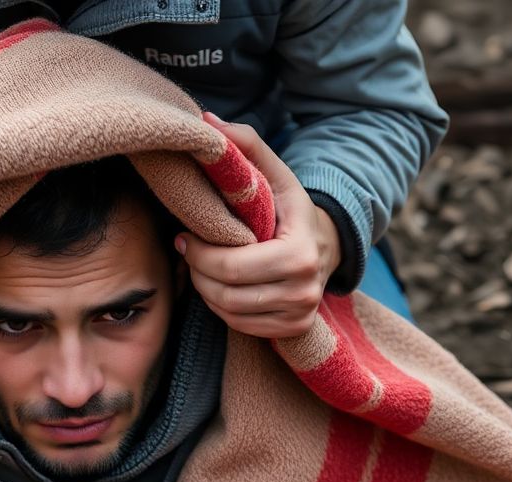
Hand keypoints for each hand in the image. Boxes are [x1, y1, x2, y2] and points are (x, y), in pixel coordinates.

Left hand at [175, 112, 339, 338]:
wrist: (327, 244)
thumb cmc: (290, 209)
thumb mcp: (275, 174)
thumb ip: (245, 146)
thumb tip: (207, 122)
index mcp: (299, 253)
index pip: (232, 266)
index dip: (199, 253)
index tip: (184, 236)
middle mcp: (304, 290)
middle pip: (226, 292)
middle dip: (197, 272)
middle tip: (187, 252)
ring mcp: (300, 314)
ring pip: (229, 312)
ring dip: (205, 290)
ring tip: (201, 266)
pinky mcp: (293, 329)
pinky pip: (240, 326)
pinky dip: (222, 307)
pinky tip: (220, 285)